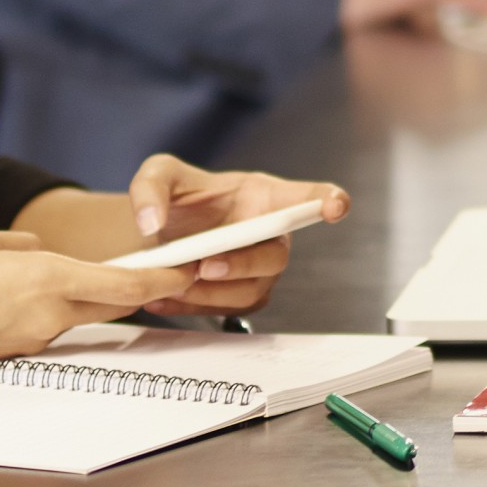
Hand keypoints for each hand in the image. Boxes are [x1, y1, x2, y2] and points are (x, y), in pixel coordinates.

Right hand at [0, 229, 196, 387]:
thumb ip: (21, 246)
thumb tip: (40, 251)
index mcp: (46, 280)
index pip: (125, 283)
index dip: (163, 277)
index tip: (188, 268)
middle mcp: (49, 316)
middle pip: (114, 302)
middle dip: (137, 287)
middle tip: (155, 268)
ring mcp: (34, 340)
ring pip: (80, 314)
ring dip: (89, 297)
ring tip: (73, 274)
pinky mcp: (16, 354)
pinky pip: (49, 327)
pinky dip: (53, 311)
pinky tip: (22, 298)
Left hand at [122, 156, 348, 315]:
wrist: (159, 235)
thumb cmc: (174, 198)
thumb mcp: (156, 175)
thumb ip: (150, 188)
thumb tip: (152, 222)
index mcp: (262, 195)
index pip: (307, 195)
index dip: (328, 199)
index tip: (337, 206)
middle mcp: (270, 233)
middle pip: (276, 255)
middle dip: (243, 264)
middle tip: (204, 266)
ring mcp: (259, 268)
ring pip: (252, 290)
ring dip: (212, 292)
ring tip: (171, 283)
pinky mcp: (242, 296)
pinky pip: (228, 311)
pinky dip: (193, 308)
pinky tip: (163, 299)